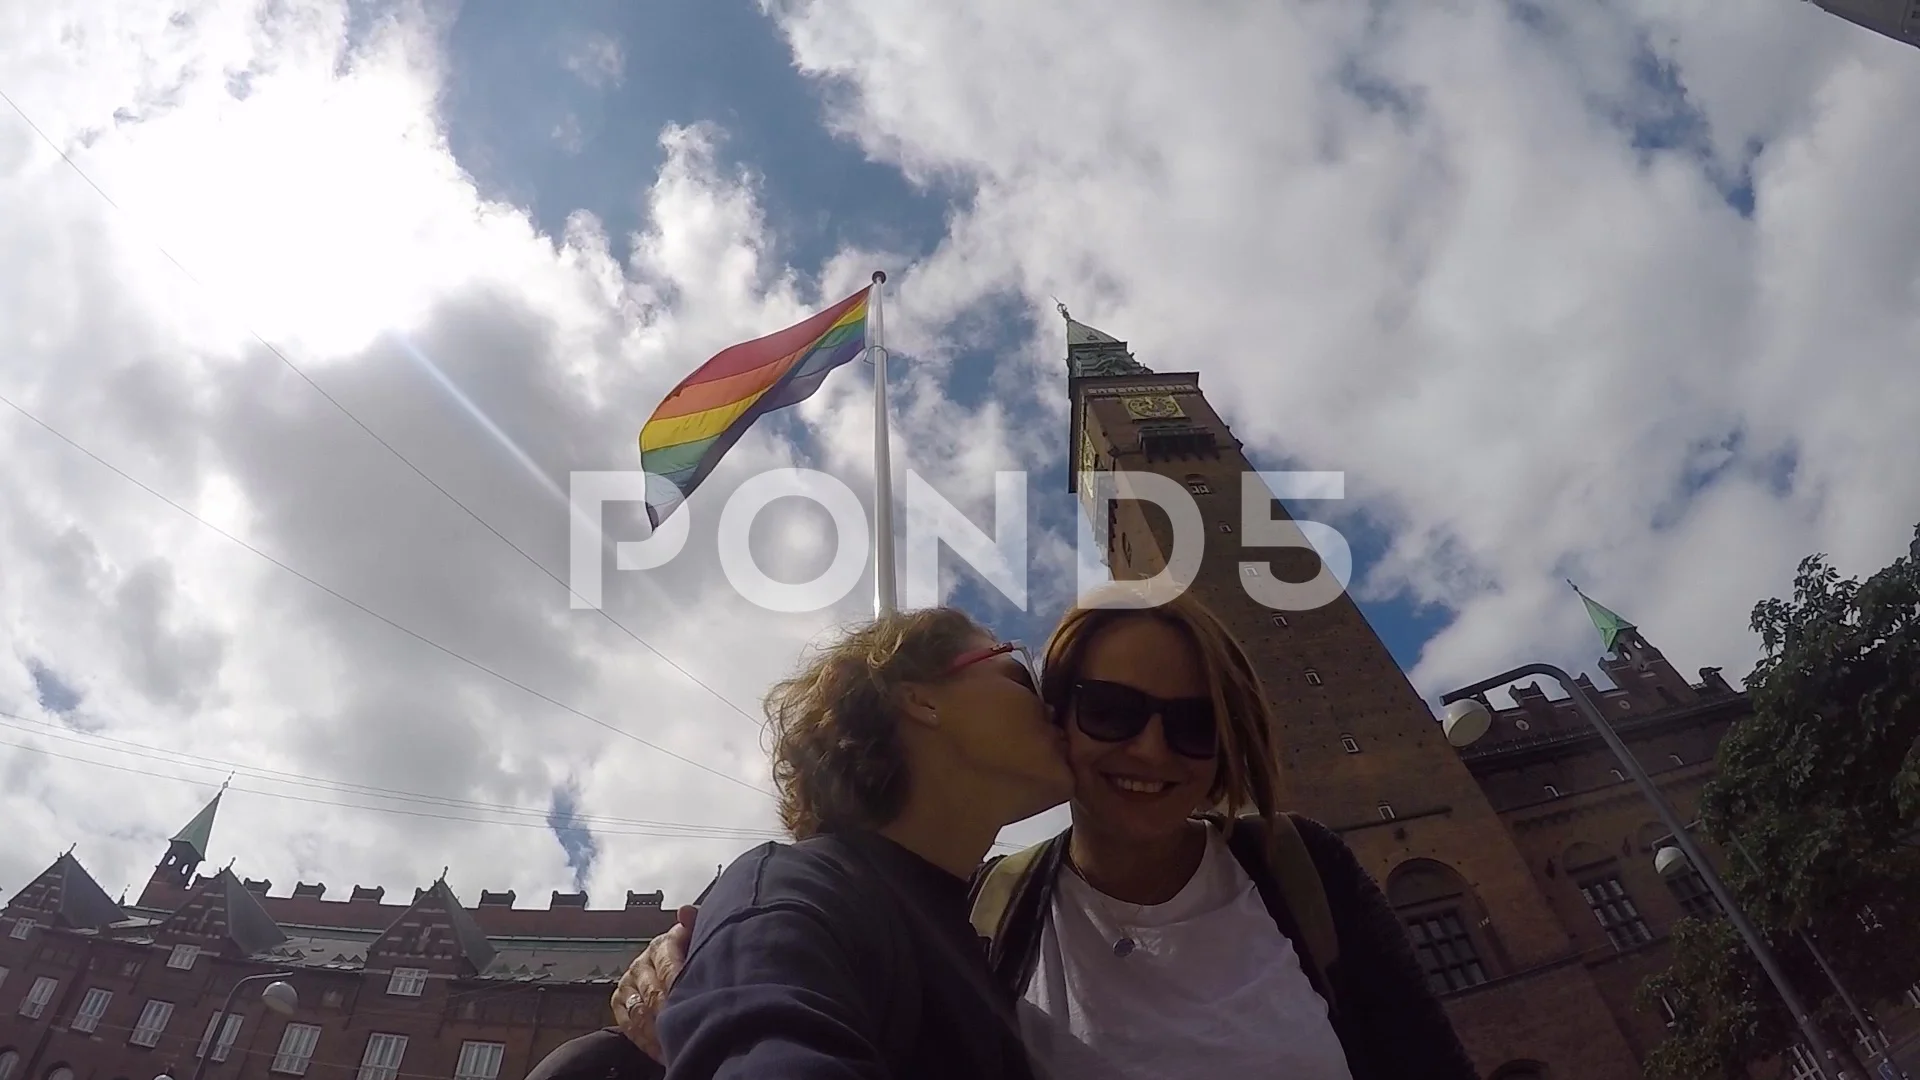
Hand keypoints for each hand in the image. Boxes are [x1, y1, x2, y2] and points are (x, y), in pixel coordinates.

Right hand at [611, 905, 696, 1061]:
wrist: (678, 971)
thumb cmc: (693, 957)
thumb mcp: (698, 940)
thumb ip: (695, 925)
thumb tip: (685, 911)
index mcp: (662, 944)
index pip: (668, 965)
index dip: (679, 983)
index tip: (692, 999)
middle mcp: (641, 962)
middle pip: (653, 993)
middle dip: (670, 1013)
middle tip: (684, 1029)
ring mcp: (628, 982)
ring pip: (639, 1011)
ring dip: (657, 1031)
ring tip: (673, 1043)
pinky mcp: (620, 1001)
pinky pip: (627, 1023)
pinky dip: (644, 1039)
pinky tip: (660, 1050)